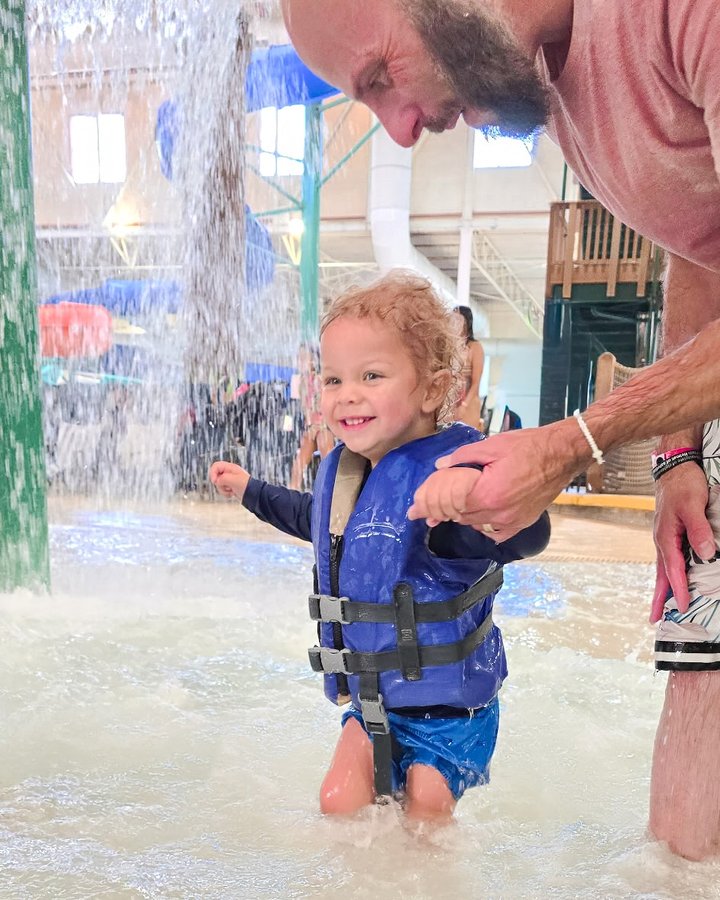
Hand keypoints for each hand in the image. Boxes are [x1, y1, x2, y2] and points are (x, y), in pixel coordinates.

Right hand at [209, 460, 249, 500]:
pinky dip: (226, 493)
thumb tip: (217, 481)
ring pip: (218, 484)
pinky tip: (233, 493)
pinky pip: (222, 490)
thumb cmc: (245, 485)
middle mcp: (229, 472)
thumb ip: (222, 478)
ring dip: (223, 490)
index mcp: (230, 467)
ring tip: (232, 491)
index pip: (216, 466)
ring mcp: (230, 480)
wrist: (253, 495)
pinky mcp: (230, 487)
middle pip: (216, 476)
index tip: (215, 481)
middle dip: (219, 484)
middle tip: (227, 486)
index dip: (212, 473)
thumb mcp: (232, 480)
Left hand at [409, 423, 582, 540]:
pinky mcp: (523, 522)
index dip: (430, 506)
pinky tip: (476, 519)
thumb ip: (462, 459)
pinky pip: (496, 532)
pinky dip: (483, 527)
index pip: (450, 505)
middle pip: (460, 517)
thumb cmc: (527, 446)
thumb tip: (440, 466)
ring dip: (460, 518)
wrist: (563, 454)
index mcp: (487, 493)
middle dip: (441, 513)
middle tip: (423, 512)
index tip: (414, 510)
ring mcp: (512, 520)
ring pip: (476, 525)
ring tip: (443, 515)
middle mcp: (498, 512)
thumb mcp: (491, 446)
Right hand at [650, 463, 712, 622]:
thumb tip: (706, 553)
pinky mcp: (668, 533)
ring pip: (662, 568)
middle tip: (653, 619)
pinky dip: (667, 574)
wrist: (674, 468)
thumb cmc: (683, 485)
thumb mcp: (694, 507)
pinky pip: (667, 559)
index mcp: (666, 537)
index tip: (683, 607)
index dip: (678, 589)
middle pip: (660, 575)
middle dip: (657, 598)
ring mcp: (663, 538)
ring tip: (660, 606)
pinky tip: (671, 579)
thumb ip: (699, 530)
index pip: (673, 570)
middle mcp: (661, 540)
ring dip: (662, 588)